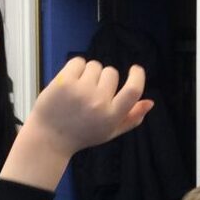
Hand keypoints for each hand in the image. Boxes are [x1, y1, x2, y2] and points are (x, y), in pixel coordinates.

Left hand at [29, 58, 152, 155]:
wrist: (49, 138)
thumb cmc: (81, 135)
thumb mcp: (109, 132)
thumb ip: (131, 118)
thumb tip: (150, 102)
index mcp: (111, 116)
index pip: (134, 90)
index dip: (138, 75)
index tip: (135, 69)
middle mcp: (98, 103)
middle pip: (112, 73)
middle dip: (104, 78)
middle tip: (91, 93)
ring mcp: (81, 91)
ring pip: (95, 65)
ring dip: (89, 73)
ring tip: (79, 89)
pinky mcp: (64, 82)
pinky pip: (78, 61)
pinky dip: (75, 68)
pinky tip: (70, 81)